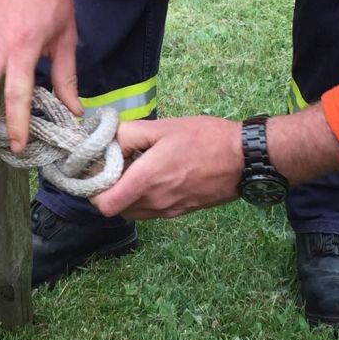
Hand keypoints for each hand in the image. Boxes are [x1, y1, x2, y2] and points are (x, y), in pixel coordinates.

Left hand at [90, 117, 243, 218]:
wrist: (246, 159)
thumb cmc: (205, 138)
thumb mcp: (162, 127)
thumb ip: (128, 134)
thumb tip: (105, 141)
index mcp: (146, 180)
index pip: (104, 205)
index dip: (93, 190)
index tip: (97, 170)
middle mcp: (154, 202)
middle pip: (114, 208)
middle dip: (108, 189)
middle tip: (114, 165)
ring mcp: (167, 211)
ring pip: (131, 211)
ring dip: (125, 195)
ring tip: (134, 170)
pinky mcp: (179, 212)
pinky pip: (148, 211)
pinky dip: (142, 199)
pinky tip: (152, 176)